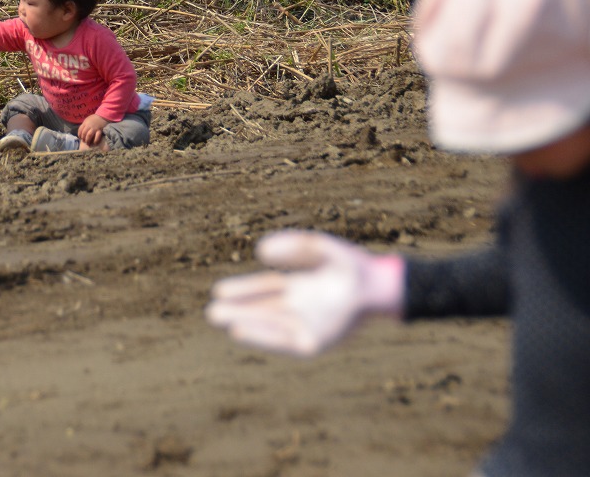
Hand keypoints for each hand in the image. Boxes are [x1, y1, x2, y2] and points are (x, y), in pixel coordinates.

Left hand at [77, 114, 110, 147]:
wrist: (103, 116)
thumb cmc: (95, 118)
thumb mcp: (87, 119)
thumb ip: (84, 124)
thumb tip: (81, 131)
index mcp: (85, 123)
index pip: (80, 130)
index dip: (79, 135)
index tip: (80, 137)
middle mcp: (89, 126)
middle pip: (84, 133)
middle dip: (83, 138)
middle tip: (84, 141)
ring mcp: (94, 128)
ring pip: (89, 135)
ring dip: (88, 140)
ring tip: (88, 143)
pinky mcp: (100, 130)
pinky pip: (97, 136)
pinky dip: (95, 140)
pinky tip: (95, 143)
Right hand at [205, 231, 403, 356]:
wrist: (378, 288)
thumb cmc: (351, 266)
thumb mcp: (319, 248)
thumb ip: (292, 247)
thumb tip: (260, 252)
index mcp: (300, 288)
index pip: (264, 290)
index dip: (242, 291)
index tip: (219, 291)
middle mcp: (300, 309)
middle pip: (261, 311)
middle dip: (237, 312)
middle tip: (212, 311)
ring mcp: (307, 326)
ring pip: (268, 326)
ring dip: (244, 324)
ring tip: (219, 319)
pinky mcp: (314, 342)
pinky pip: (282, 341)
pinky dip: (262, 337)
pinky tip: (241, 331)